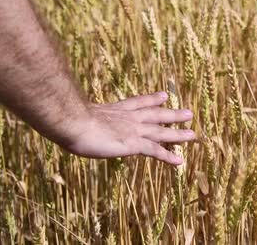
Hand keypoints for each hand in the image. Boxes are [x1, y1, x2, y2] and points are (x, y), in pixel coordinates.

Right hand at [58, 91, 194, 164]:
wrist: (72, 122)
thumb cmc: (67, 119)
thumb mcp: (74, 115)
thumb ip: (78, 116)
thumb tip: (63, 115)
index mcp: (115, 110)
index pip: (138, 102)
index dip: (152, 99)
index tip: (163, 95)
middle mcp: (128, 118)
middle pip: (156, 115)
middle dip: (172, 114)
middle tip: (188, 112)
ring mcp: (133, 130)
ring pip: (161, 132)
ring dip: (178, 134)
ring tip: (193, 134)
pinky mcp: (134, 143)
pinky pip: (156, 150)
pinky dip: (168, 156)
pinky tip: (180, 161)